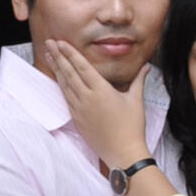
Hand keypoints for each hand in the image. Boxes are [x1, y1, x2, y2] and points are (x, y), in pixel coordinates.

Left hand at [46, 37, 150, 170]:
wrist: (123, 153)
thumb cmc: (132, 127)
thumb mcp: (136, 100)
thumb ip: (138, 80)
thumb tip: (146, 67)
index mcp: (101, 90)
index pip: (82, 67)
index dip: (70, 53)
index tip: (61, 42)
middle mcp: (87, 98)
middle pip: (69, 73)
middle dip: (59, 56)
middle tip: (49, 43)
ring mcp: (80, 109)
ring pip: (65, 85)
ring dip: (57, 69)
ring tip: (50, 56)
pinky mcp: (77, 119)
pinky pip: (66, 98)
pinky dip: (61, 85)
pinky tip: (58, 78)